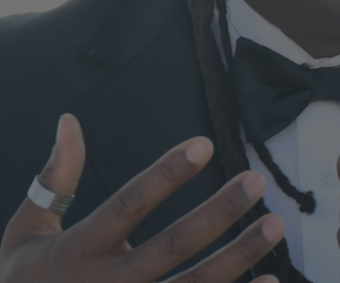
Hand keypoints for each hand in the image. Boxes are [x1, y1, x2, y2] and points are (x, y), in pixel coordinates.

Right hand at [0, 114, 283, 281]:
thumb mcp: (27, 233)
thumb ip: (55, 178)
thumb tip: (68, 120)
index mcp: (79, 251)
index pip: (129, 204)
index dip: (166, 174)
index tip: (204, 143)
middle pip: (172, 246)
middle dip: (218, 212)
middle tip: (256, 180)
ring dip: (238, 256)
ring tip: (275, 225)